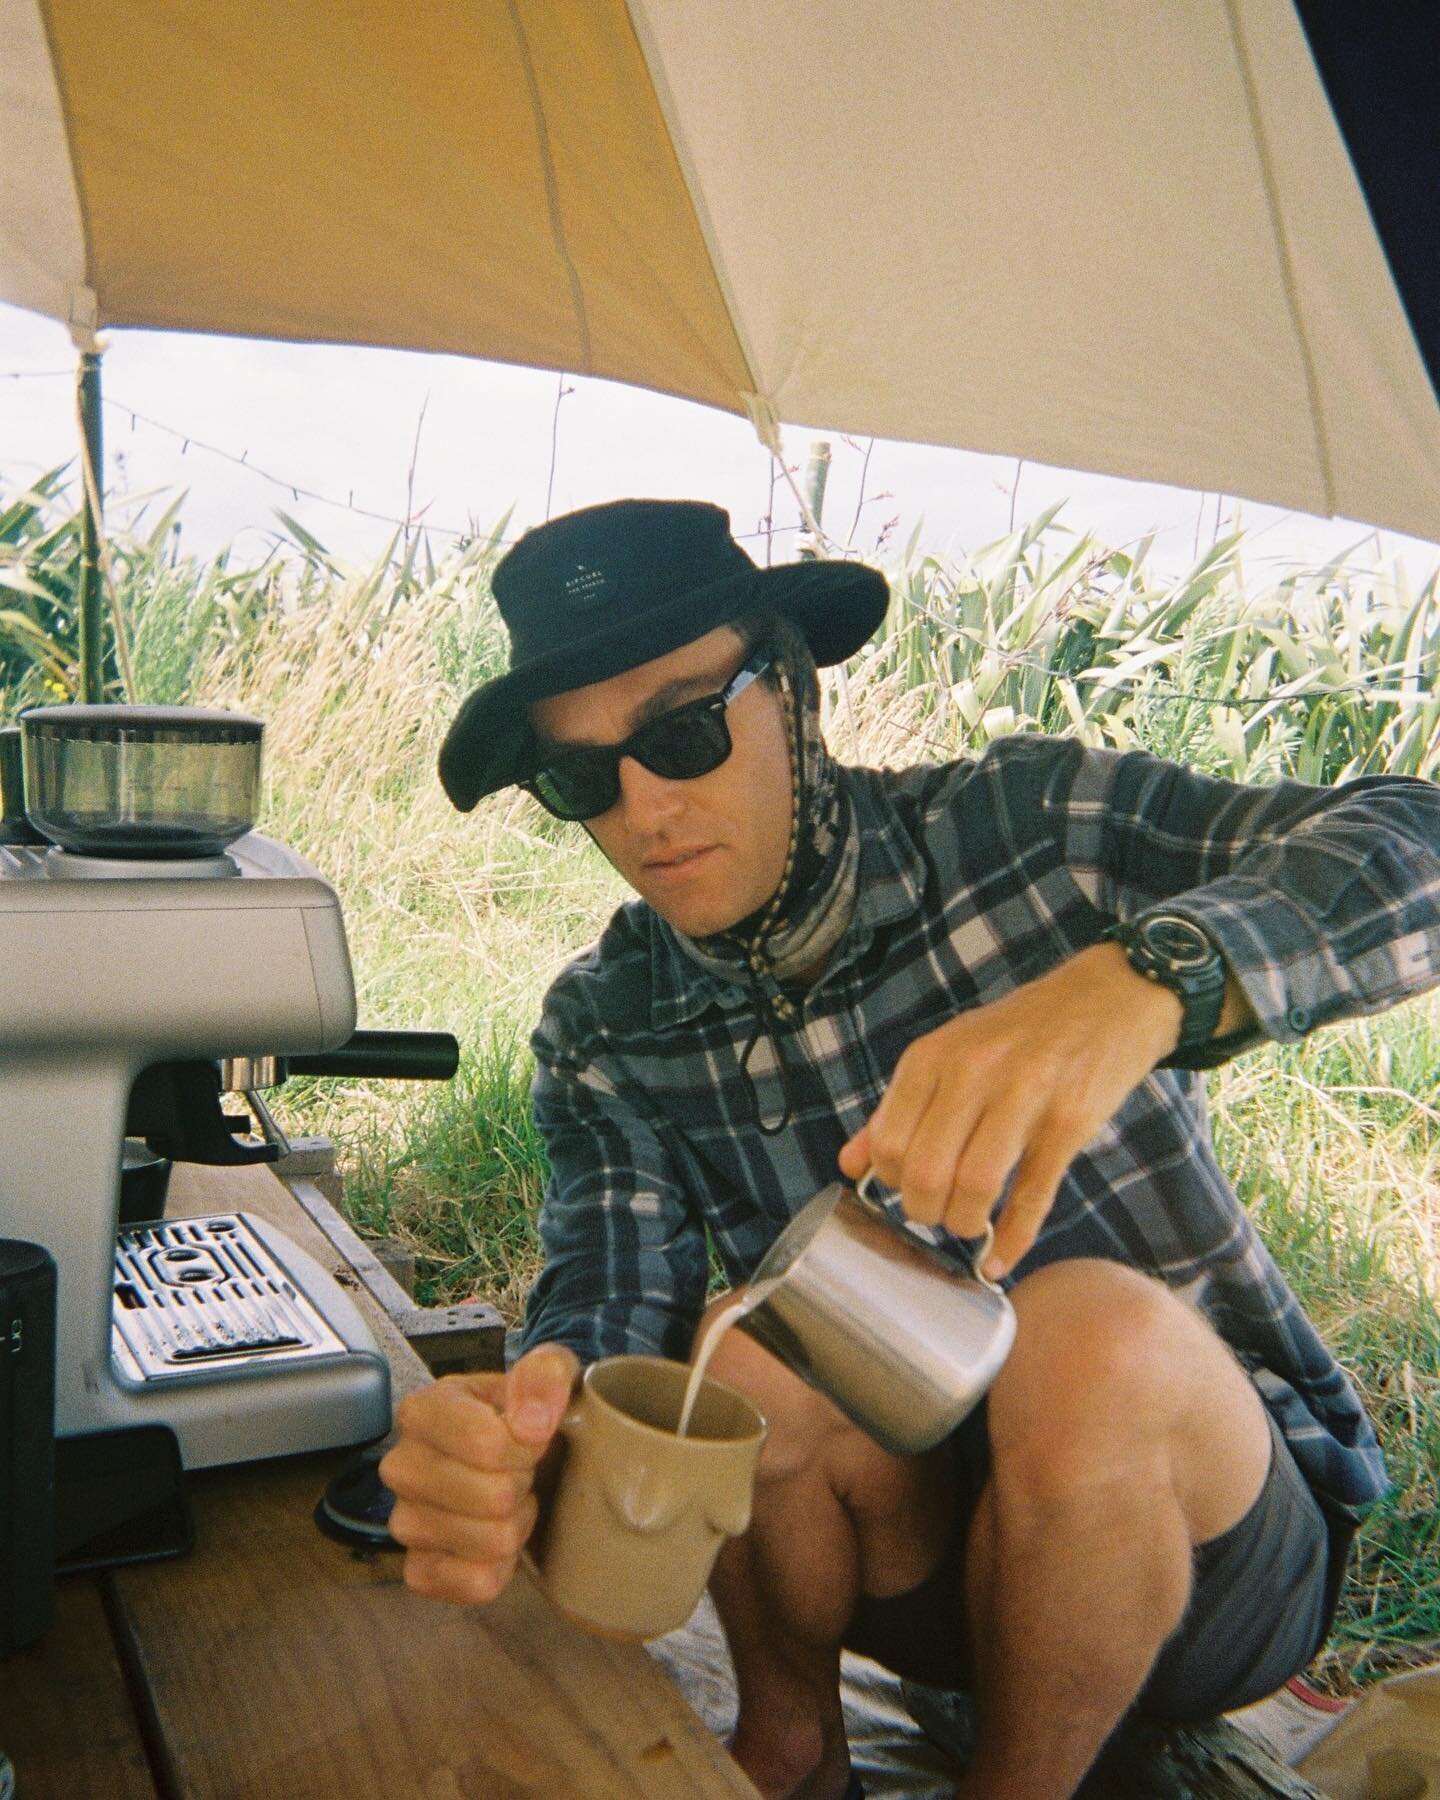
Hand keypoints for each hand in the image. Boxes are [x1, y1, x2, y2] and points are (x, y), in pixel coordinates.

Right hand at [379, 1342, 579, 1605]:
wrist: (520, 1450)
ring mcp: (404, 1522)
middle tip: (520, 1469)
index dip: (527, 1445)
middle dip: (523, 1484)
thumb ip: (545, 1375)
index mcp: (422, 1410)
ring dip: (517, 1524)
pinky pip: (476, 1584)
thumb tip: (531, 1423)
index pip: (485, 1443)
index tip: (530, 1435)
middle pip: (491, 1497)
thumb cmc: (526, 1410)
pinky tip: (498, 1535)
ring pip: (489, 1543)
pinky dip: (503, 1567)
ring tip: (509, 1498)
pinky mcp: (419, 1570)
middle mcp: (401, 1466)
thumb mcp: (547, 1369)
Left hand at [837, 943, 1182, 1278]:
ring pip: (974, 1187)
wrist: (1109, 997)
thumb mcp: (950, 1053)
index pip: (889, 1143)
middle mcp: (973, 1072)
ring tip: (968, 1225)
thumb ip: (898, 1108)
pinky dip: (1012, 1239)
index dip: (891, 1182)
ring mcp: (1025, 1095)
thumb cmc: (1020, 1033)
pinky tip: (1000, 1258)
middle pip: (925, 1172)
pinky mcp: (1070, 1121)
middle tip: (938, 1214)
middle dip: (924, 1212)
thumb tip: (850, 1165)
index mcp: (933, 1056)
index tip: (907, 1188)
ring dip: (964, 1224)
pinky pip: (1033, 1195)